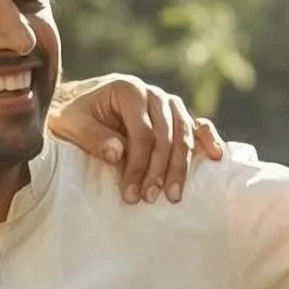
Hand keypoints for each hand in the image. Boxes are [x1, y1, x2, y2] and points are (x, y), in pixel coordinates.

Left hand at [47, 74, 222, 203]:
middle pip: (167, 135)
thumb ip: (93, 137)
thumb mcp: (72, 125)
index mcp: (128, 89)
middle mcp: (152, 93)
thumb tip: (118, 154)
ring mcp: (167, 103)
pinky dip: (208, 139)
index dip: (139, 165)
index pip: (143, 133)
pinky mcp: (175, 115)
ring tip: (174, 195)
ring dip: (181, 166)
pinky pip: (196, 126)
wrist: (76, 105)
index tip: (132, 193)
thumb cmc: (72, 117)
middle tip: (151, 198)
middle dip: (160, 170)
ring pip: (184, 134)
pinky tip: (217, 157)